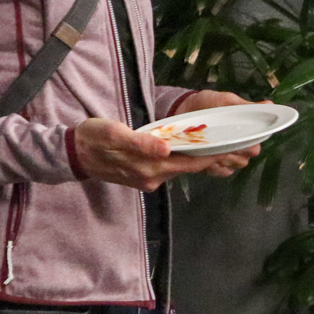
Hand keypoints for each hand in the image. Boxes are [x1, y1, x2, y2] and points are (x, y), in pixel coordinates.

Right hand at [73, 89, 262, 189]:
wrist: (73, 155)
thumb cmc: (92, 139)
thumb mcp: (113, 133)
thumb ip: (140, 142)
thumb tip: (165, 148)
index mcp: (148, 167)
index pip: (190, 162)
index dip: (213, 155)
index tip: (235, 146)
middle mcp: (153, 178)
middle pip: (191, 167)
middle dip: (215, 157)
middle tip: (241, 145)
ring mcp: (149, 180)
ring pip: (182, 168)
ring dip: (202, 159)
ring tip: (226, 146)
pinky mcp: (145, 178)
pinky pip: (172, 169)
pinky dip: (186, 160)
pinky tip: (198, 150)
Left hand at [171, 89, 263, 177]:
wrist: (181, 110)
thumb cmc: (205, 104)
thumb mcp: (226, 101)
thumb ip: (246, 106)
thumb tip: (269, 104)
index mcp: (246, 133)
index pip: (255, 146)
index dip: (246, 145)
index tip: (233, 138)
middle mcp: (240, 148)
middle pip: (245, 159)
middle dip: (232, 152)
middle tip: (218, 142)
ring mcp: (227, 158)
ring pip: (234, 166)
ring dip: (222, 159)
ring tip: (208, 147)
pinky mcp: (214, 166)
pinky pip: (221, 172)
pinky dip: (214, 166)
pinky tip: (204, 156)